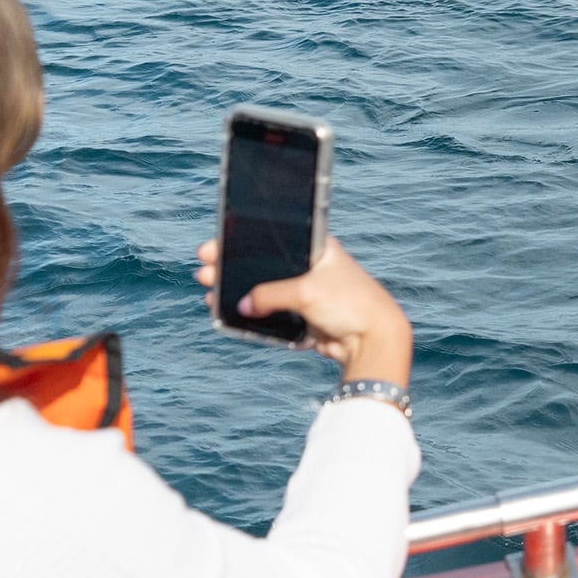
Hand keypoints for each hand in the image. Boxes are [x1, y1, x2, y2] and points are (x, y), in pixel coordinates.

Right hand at [196, 238, 412, 385]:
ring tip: (209, 293)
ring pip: (264, 290)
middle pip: (262, 264)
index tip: (212, 247)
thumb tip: (243, 304)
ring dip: (238, 291)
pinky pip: (272, 313)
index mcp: (316, 247)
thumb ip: (270, 295)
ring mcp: (307, 292)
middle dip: (231, 267)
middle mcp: (310, 266)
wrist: (374, 339)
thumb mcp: (305, 291)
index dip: (239, 241)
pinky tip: (230, 312)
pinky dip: (253, 313)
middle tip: (204, 272)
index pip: (271, 238)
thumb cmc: (349, 303)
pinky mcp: (306, 317)